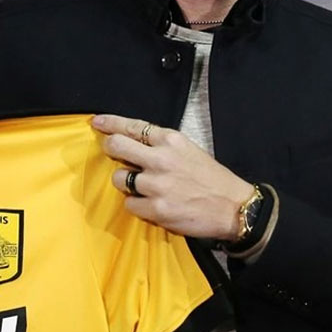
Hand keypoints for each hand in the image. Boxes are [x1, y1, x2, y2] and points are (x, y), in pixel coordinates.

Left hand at [92, 114, 254, 240]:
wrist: (234, 207)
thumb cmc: (212, 178)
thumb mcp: (189, 150)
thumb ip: (162, 146)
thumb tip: (132, 146)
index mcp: (171, 140)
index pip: (133, 126)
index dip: (110, 123)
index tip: (97, 122)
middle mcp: (161, 159)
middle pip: (116, 146)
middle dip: (110, 149)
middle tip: (115, 155)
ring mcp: (157, 185)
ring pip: (119, 178)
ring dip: (126, 183)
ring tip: (143, 188)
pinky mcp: (156, 209)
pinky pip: (129, 204)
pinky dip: (136, 206)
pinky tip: (151, 205)